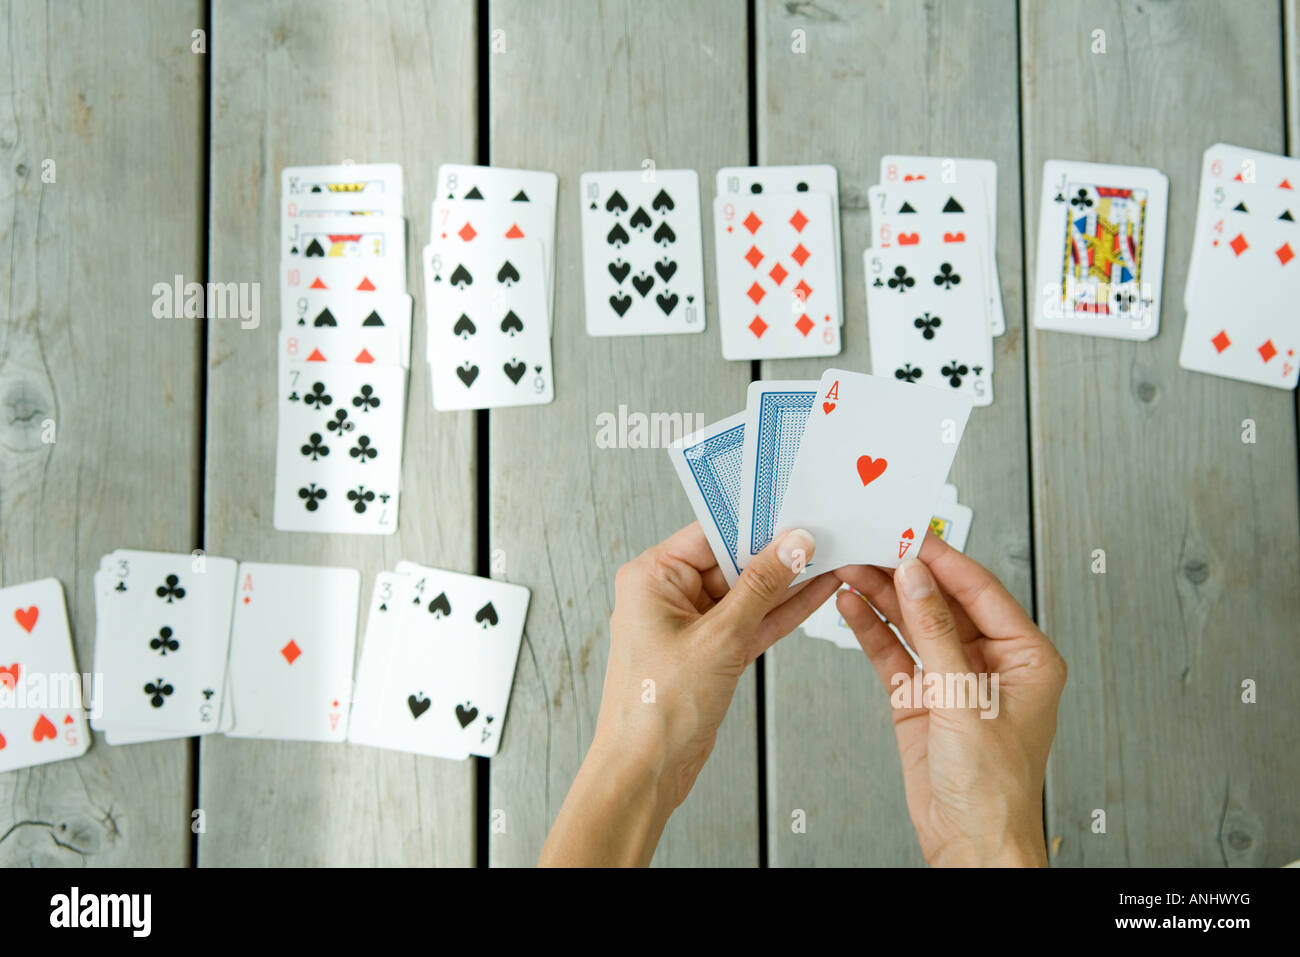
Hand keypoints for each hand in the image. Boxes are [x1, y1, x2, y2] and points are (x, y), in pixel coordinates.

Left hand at [539, 522, 838, 865]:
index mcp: (652, 576)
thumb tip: (794, 544)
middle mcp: (668, 594)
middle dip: (778, 549)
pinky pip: (752, 620)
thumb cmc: (657, 708)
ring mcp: (691, 624)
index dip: (756, 521)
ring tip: (833, 555)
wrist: (645, 773)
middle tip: (825, 529)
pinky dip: (782, 610)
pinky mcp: (712, 651)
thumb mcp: (720, 638)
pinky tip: (818, 592)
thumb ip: (761, 588)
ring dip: (788, 580)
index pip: (712, 532)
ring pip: (748, 591)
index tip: (797, 509)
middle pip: (732, 558)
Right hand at [833, 532, 1065, 866]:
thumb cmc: (996, 788)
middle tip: (873, 544)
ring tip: (851, 567)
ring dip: (882, 596)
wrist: (970, 843)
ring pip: (913, 623)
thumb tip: (916, 578)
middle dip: (905, 574)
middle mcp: (990, 661)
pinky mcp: (921, 697)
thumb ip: (935, 633)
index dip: (943, 560)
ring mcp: (952, 678)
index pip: (980, 590)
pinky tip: (851, 605)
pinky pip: (893, 652)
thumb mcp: (965, 698)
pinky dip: (871, 629)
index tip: (912, 534)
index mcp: (1026, 656)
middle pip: (942, 601)